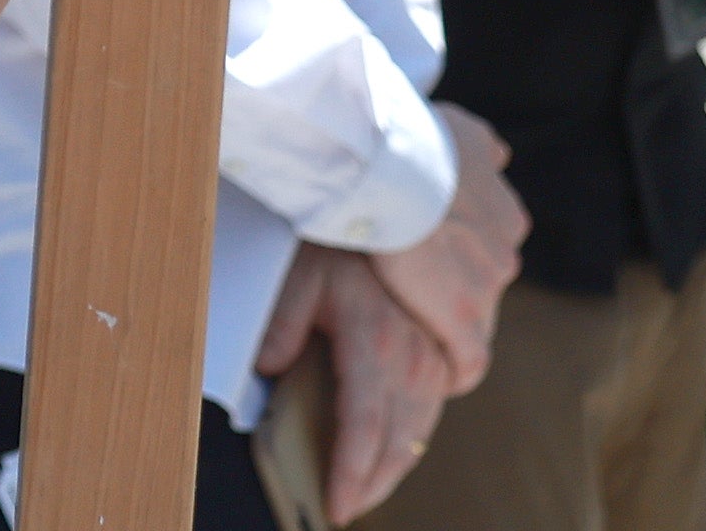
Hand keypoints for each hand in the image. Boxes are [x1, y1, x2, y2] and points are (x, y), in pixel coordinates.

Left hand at [255, 243, 466, 519]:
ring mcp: (431, 353)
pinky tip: (397, 448)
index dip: (351, 474)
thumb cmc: (335, 241)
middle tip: (349, 508)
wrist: (391, 204)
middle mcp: (412, 356)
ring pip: (420, 428)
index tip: (337, 507)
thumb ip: (282, 325)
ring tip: (369, 490)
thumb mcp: (299, 274)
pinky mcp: (438, 347)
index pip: (364, 429)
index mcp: (377, 342)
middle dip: (375, 482)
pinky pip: (432, 405)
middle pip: (399, 440)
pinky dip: (415, 435)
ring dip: (397, 465)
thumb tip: (268, 370)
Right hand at [362, 100, 523, 388]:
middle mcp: (505, 248)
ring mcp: (488, 286)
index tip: (432, 261)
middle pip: (483, 285)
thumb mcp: (460, 130)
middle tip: (410, 291)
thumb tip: (500, 154)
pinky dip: (454, 371)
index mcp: (503, 211)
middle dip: (454, 290)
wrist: (388, 164)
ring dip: (448, 324)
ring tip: (412, 330)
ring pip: (475, 319)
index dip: (458, 258)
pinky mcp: (463, 321)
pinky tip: (436, 377)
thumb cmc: (410, 139)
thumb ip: (482, 149)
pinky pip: (468, 362)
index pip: (491, 248)